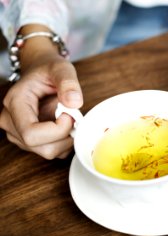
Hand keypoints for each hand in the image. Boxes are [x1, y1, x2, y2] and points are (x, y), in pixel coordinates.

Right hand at [0, 25, 82, 158]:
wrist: (41, 72)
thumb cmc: (48, 70)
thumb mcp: (61, 69)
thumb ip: (68, 83)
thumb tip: (74, 102)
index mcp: (15, 103)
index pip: (31, 134)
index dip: (57, 130)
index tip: (69, 114)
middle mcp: (11, 122)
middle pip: (42, 148)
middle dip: (65, 136)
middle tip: (72, 116)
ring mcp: (19, 134)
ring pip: (48, 152)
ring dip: (66, 139)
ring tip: (68, 118)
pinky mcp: (30, 141)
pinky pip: (53, 152)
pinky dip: (65, 142)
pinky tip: (65, 125)